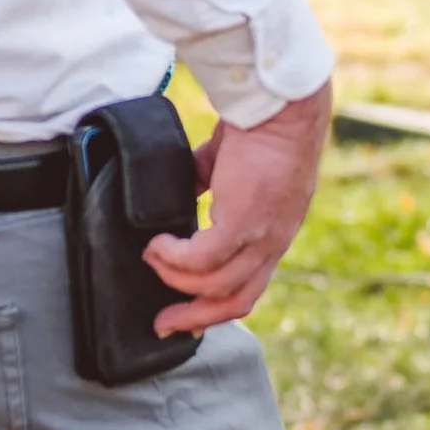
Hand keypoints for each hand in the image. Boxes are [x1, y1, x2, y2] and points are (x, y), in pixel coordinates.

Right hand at [141, 79, 332, 332]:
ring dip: (175, 279)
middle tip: (161, 323)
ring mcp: (262, 235)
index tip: (187, 319)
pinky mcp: (244, 221)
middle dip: (194, 317)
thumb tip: (180, 190)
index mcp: (273, 232)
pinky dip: (174, 258)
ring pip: (215, 285)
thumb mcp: (229, 166)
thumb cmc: (258, 125)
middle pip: (236, 301)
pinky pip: (201, 258)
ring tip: (151, 257)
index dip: (216, 309)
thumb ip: (208, 184)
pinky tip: (158, 245)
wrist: (278, 106)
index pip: (249, 288)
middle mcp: (273, 241)